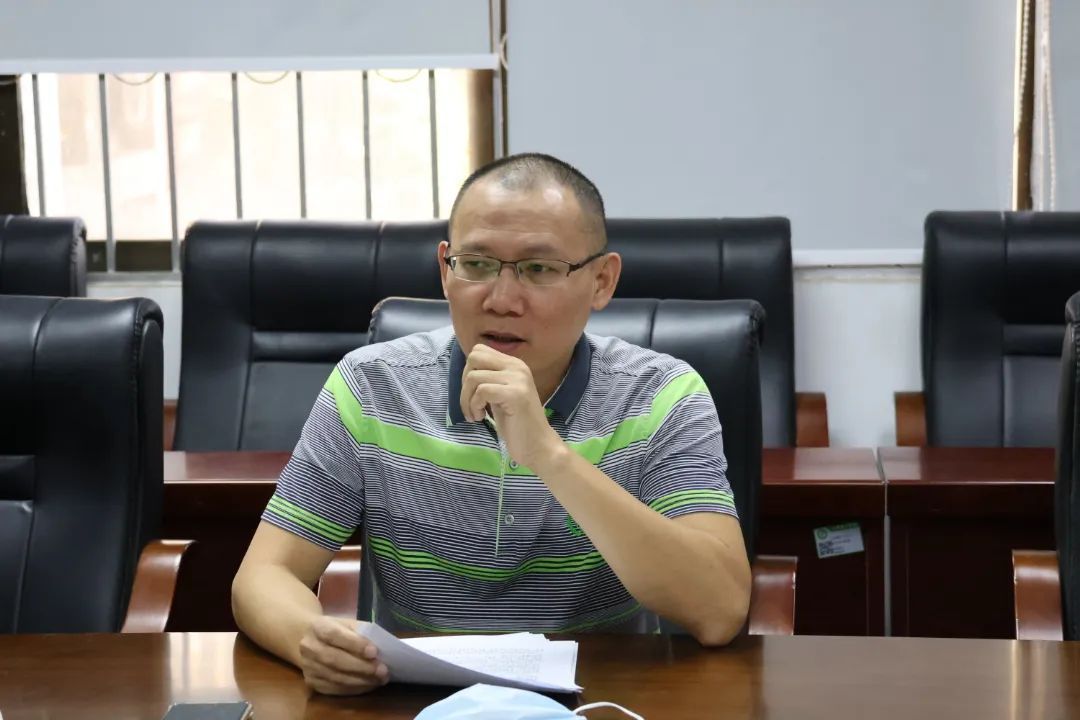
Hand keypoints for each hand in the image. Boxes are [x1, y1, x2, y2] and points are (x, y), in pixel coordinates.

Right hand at [298, 617, 388, 694]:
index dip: (354, 644)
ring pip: (335, 677)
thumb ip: (361, 633)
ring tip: (379, 679)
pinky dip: (354, 689)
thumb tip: (381, 650)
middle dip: (361, 667)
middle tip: (382, 670)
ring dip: (360, 681)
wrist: (309, 639)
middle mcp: (309, 647)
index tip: (374, 652)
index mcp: (318, 627)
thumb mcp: (347, 624)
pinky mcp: (311, 682)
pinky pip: (335, 689)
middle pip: (335, 660)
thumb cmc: (336, 630)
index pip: (334, 635)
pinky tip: (368, 685)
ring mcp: (308, 667)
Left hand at [461, 343, 562, 469]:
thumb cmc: (516, 423)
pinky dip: (474, 406)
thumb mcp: (499, 394)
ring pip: (474, 377)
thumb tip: (466, 370)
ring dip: (467, 399)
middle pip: (474, 357)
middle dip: (465, 383)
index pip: (479, 350)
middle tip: (471, 403)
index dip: (468, 371)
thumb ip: (489, 379)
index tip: (472, 393)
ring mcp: (518, 379)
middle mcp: (517, 366)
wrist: (538, 445)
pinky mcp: (515, 394)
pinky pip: (482, 391)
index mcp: (514, 364)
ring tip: (476, 415)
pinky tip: (481, 417)